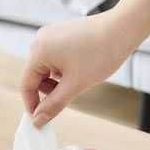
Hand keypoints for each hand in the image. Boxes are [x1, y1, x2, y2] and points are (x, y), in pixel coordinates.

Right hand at [21, 8, 139, 127]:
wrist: (123, 28)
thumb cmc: (100, 54)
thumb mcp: (75, 85)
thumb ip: (53, 105)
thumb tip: (37, 121)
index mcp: (38, 52)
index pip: (26, 85)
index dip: (32, 105)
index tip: (40, 120)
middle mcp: (39, 40)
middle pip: (36, 76)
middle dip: (49, 90)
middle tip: (69, 96)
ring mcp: (50, 34)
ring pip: (46, 67)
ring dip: (58, 80)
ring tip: (79, 78)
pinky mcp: (60, 32)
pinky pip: (54, 56)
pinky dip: (63, 68)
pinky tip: (80, 67)